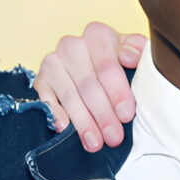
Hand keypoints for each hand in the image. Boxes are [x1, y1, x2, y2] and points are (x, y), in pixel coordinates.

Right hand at [34, 23, 146, 149]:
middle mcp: (72, 45)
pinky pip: (46, 100)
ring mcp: (53, 62)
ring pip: (69, 95)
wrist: (89, 67)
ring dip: (83, 122)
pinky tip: (65, 130)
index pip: (107, 66)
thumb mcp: (133, 54)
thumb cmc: (119, 65)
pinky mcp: (40, 79)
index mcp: (97, 35)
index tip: (127, 115)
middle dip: (103, 114)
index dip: (117, 92)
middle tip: (114, 138)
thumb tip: (131, 57)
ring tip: (95, 143)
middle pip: (88, 84)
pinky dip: (56, 115)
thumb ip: (138, 51)